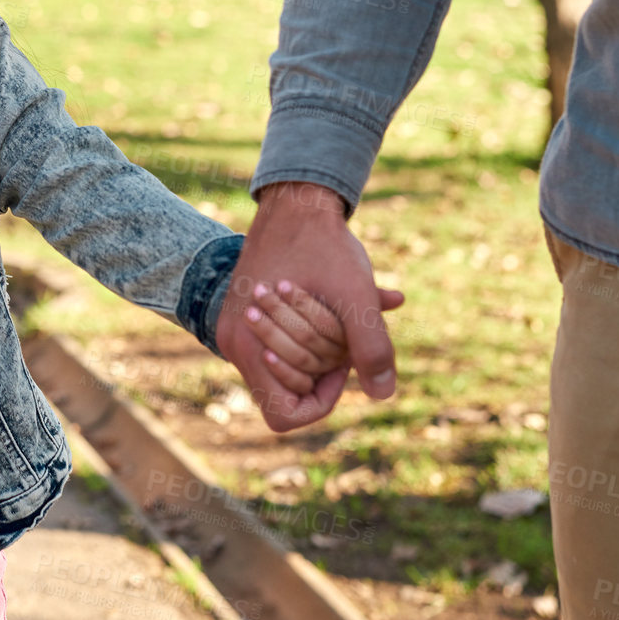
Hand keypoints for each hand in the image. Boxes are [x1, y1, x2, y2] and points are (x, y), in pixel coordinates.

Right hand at [215, 181, 402, 430]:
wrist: (295, 203)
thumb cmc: (323, 247)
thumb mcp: (356, 298)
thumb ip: (372, 348)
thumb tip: (383, 395)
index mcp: (249, 346)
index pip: (285, 415)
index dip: (322, 399)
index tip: (342, 364)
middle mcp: (234, 344)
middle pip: (288, 392)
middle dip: (323, 370)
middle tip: (342, 334)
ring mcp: (236, 330)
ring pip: (285, 368)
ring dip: (318, 350)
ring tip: (337, 316)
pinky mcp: (244, 316)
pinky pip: (279, 344)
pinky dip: (309, 333)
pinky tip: (329, 305)